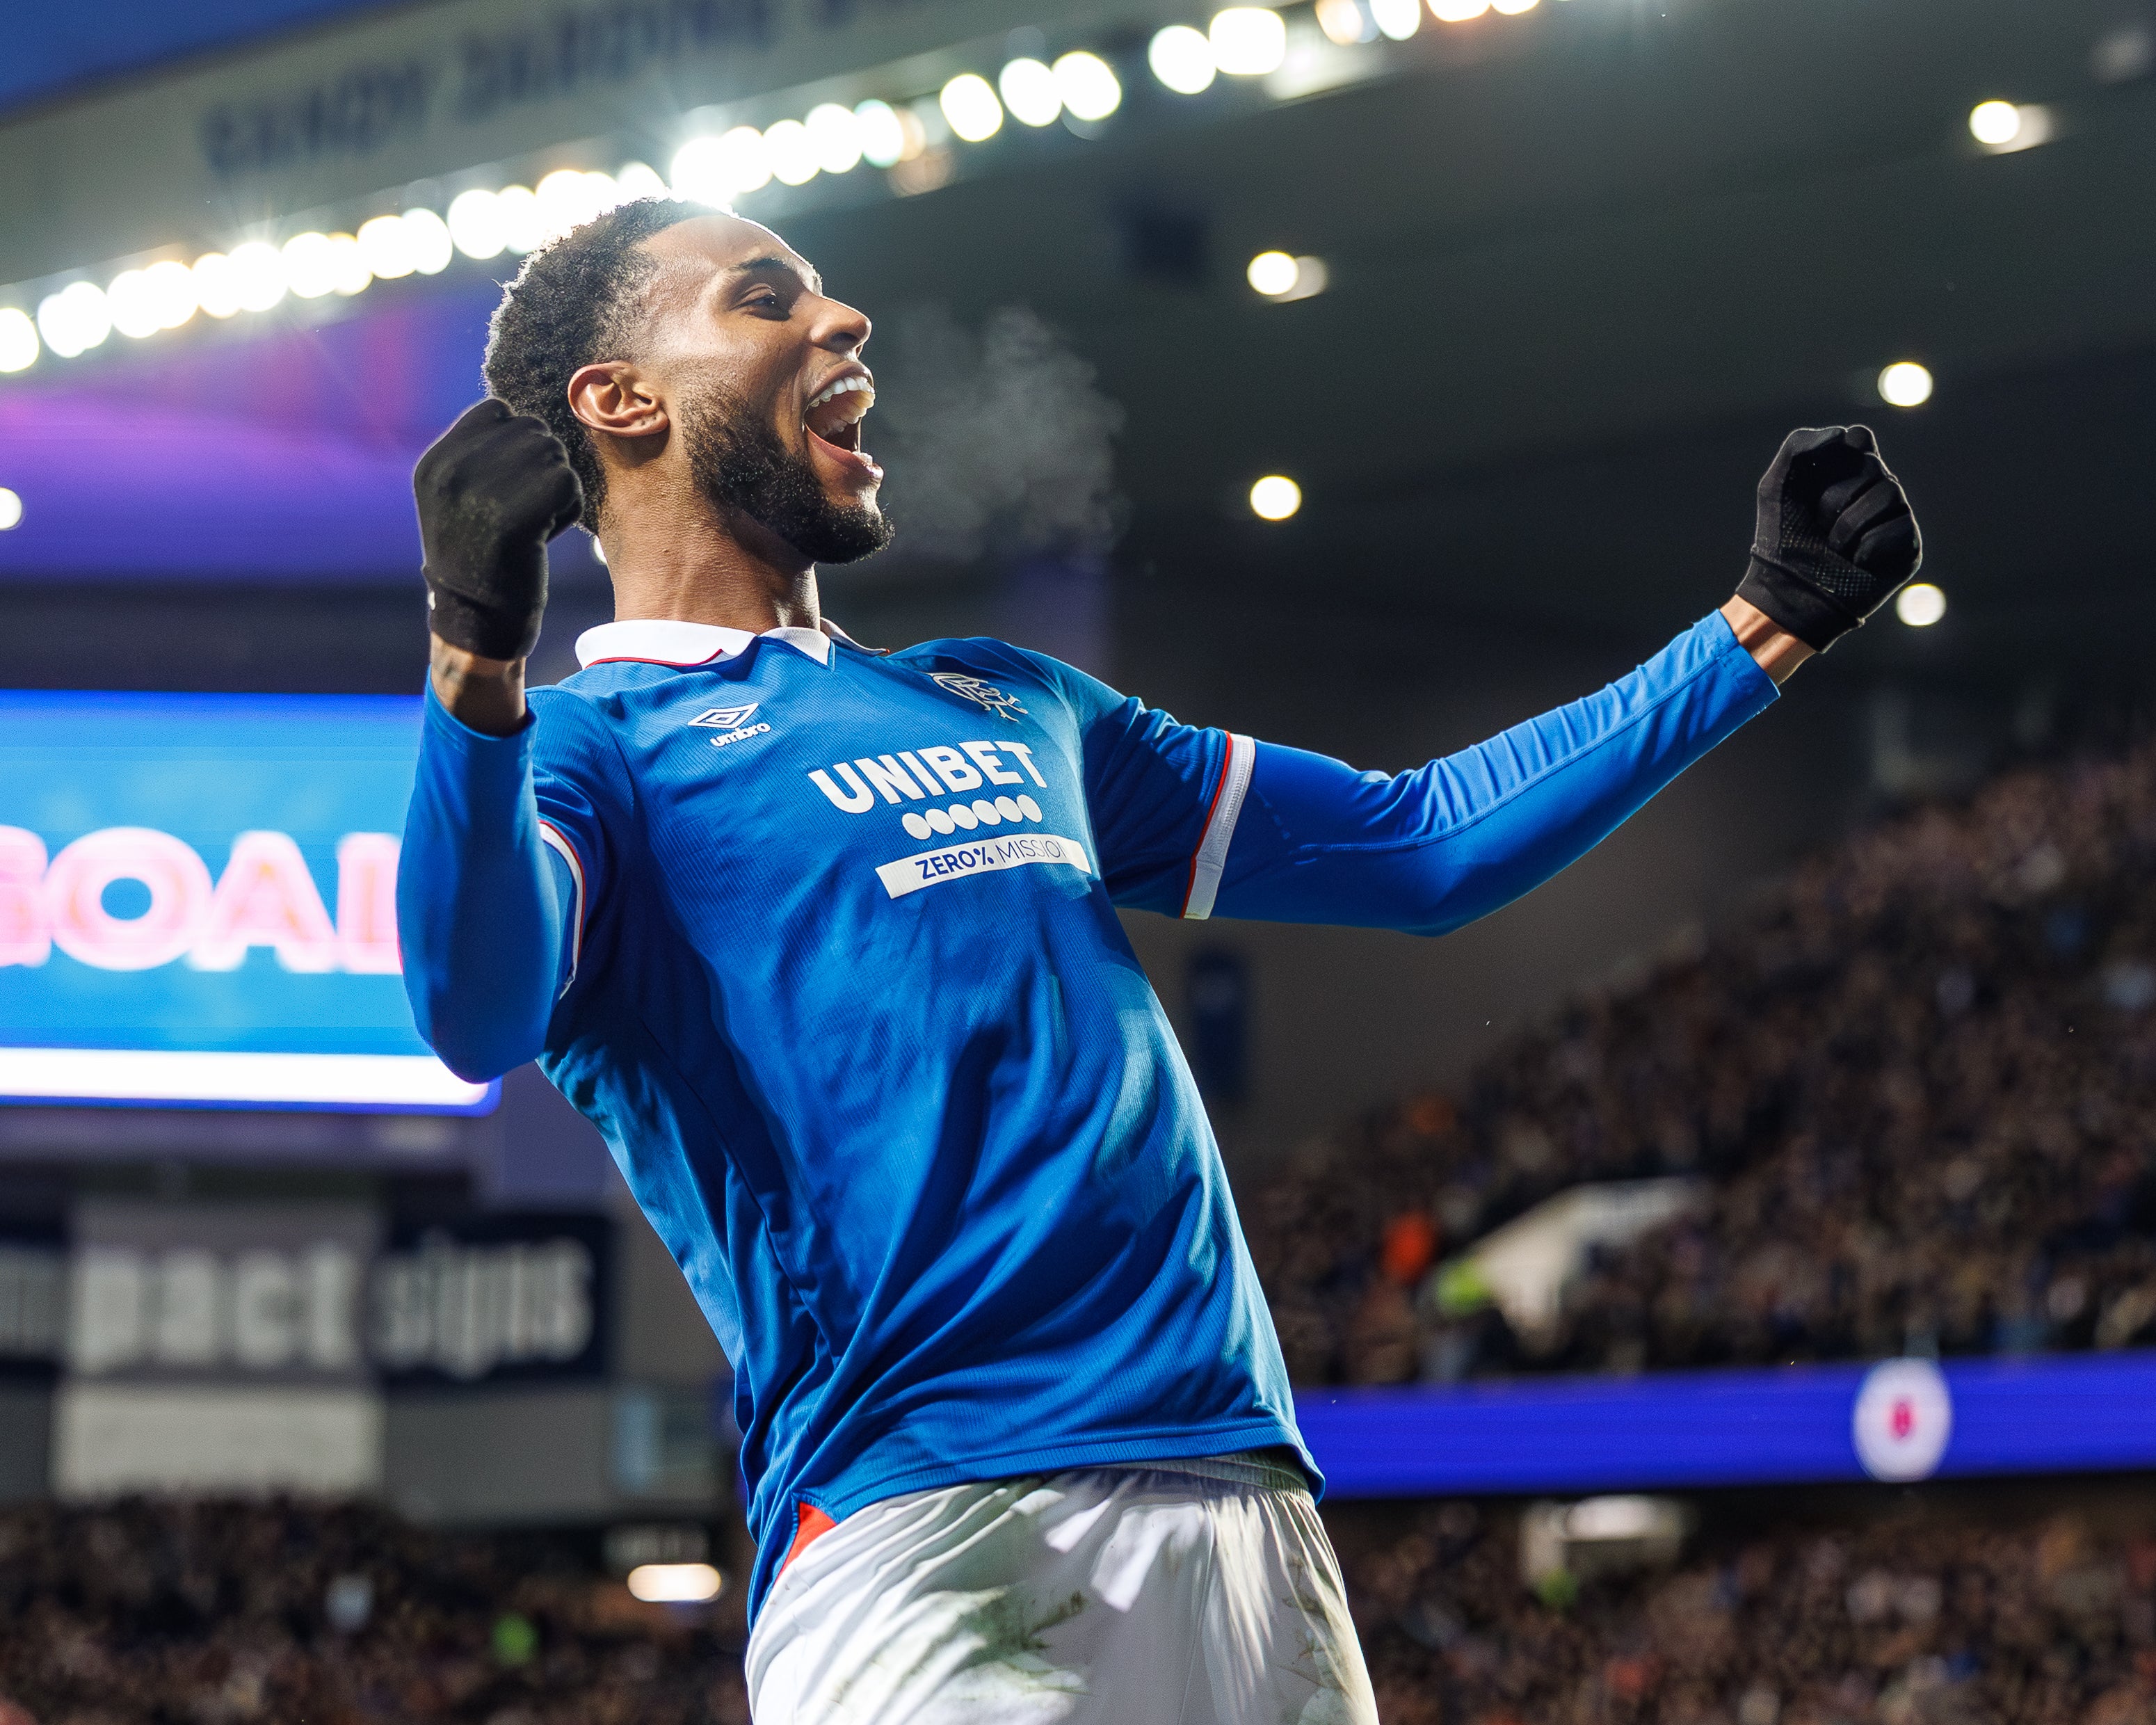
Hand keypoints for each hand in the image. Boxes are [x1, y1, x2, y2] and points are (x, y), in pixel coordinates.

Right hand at [414, 399, 583, 661]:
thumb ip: (480, 454)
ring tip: (533, 523)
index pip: (497, 410)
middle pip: (532, 429)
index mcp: (435, 462)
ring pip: (554, 454)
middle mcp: (451, 470)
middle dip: (542, 468)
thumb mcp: (459, 498)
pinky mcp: (514, 516)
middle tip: (525, 510)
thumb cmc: (480, 557)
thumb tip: (526, 419)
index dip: (518, 443)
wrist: (477, 620)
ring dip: (558, 489)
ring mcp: (480, 491)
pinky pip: (567, 483)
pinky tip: (544, 535)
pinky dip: (568, 509)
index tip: (508, 485)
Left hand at [1735, 426, 1921, 650]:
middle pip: (1871, 465)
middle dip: (1834, 497)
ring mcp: (1895, 518)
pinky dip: (1867, 546)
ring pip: (1889, 491)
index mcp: (1846, 474)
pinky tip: (1855, 563)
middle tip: (1818, 525)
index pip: (1860, 438)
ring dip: (1847, 524)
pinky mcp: (1908, 546)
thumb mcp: (1777, 486)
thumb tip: (1846, 434)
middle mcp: (1875, 491)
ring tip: (1834, 548)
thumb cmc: (1781, 540)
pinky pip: (1898, 526)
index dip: (1847, 447)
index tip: (1826, 465)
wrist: (1789, 593)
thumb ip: (1800, 445)